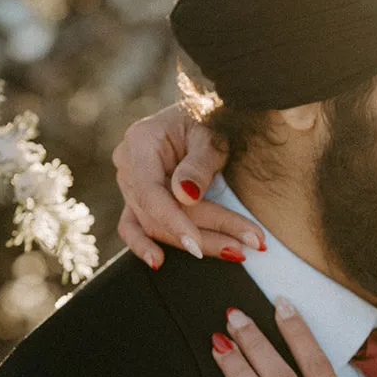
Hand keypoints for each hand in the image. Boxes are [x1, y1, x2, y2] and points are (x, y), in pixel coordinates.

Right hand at [113, 103, 265, 268]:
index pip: (150, 192)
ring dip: (197, 242)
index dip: (174, 220)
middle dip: (205, 234)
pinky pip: (134, 225)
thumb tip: (184, 196)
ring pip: (156, 224)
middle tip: (249, 245)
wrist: (203, 114)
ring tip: (237, 251)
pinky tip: (159, 262)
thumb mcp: (211, 135)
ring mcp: (130, 182)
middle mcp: (128, 164)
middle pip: (159, 213)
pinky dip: (144, 245)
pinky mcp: (139, 197)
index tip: (198, 243)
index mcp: (140, 142)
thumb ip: (198, 164)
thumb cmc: (208, 119)